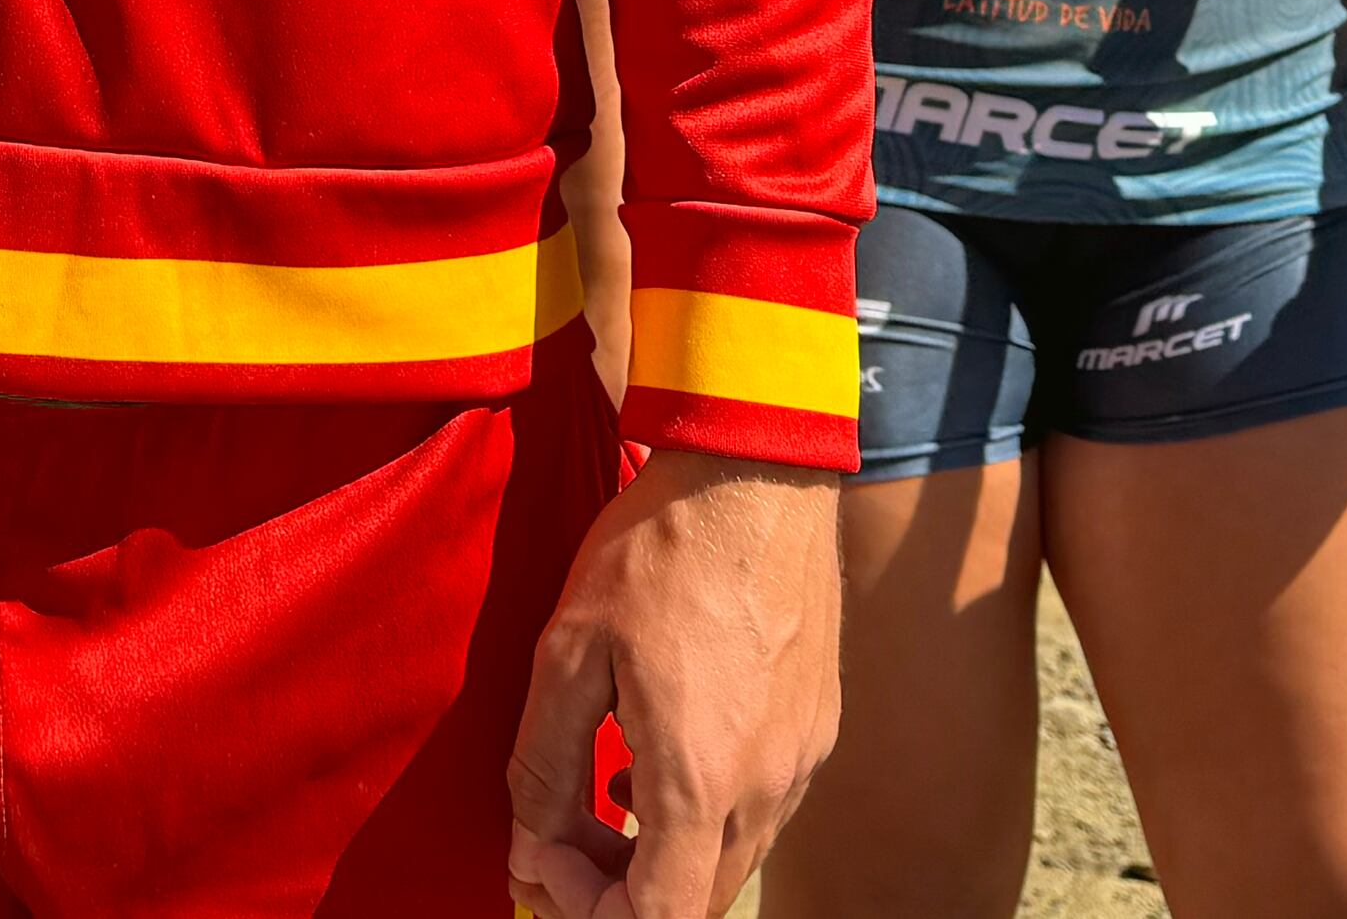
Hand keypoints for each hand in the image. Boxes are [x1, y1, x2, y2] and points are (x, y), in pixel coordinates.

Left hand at [502, 450, 839, 918]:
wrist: (756, 472)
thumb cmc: (659, 551)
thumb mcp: (568, 652)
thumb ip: (543, 765)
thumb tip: (530, 844)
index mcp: (702, 781)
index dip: (588, 913)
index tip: (542, 854)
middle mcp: (766, 787)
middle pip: (695, 903)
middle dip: (616, 891)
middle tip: (558, 835)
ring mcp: (801, 760)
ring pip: (729, 861)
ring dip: (659, 855)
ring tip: (599, 791)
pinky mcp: (816, 729)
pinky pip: (760, 811)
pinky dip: (701, 815)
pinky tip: (654, 754)